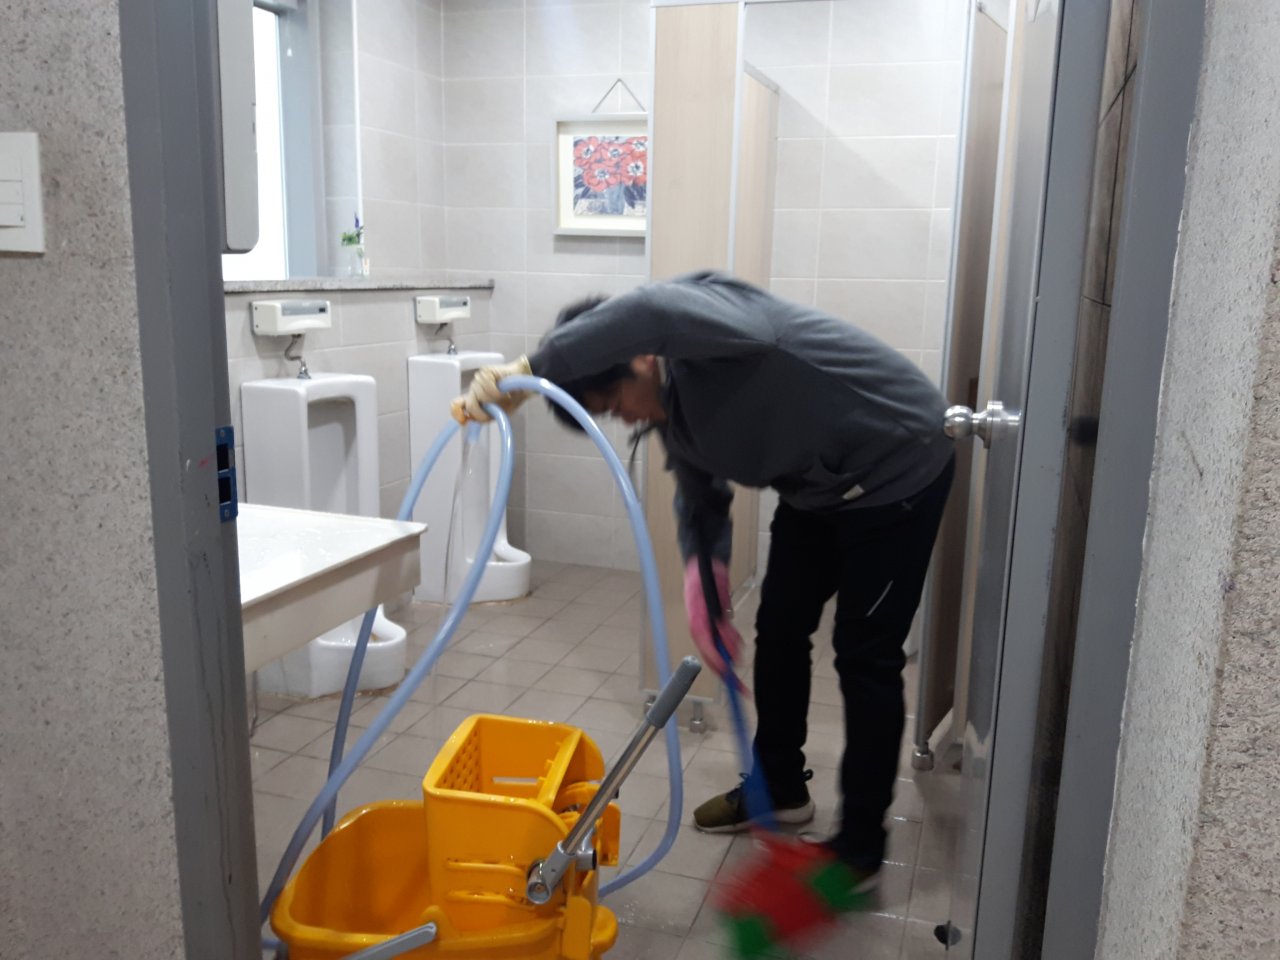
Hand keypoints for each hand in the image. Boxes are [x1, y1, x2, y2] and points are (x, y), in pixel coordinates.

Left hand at [450, 356, 532, 424]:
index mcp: (474, 400)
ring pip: (480, 396)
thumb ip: (485, 416)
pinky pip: (487, 386)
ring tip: (503, 397)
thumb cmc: (512, 398)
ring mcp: (478, 381)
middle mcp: (473, 390)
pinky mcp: (485, 372)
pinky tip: (503, 390)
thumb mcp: (499, 413)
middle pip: (469, 405)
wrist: (524, 384)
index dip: (457, 414)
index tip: (464, 422)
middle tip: (495, 410)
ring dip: (494, 399)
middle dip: (483, 412)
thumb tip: (471, 419)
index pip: (456, 406)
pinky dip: (497, 391)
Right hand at [683, 557, 742, 678]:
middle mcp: (700, 628)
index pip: (705, 645)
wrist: (703, 564)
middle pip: (712, 656)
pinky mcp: (713, 625)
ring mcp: (706, 628)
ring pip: (720, 651)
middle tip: (741, 689)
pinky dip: (733, 647)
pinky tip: (737, 646)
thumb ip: (719, 615)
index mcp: (696, 621)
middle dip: (726, 673)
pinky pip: (723, 643)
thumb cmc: (705, 576)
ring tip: (740, 656)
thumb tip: (724, 633)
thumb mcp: (714, 592)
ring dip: (732, 656)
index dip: (717, 660)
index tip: (728, 670)